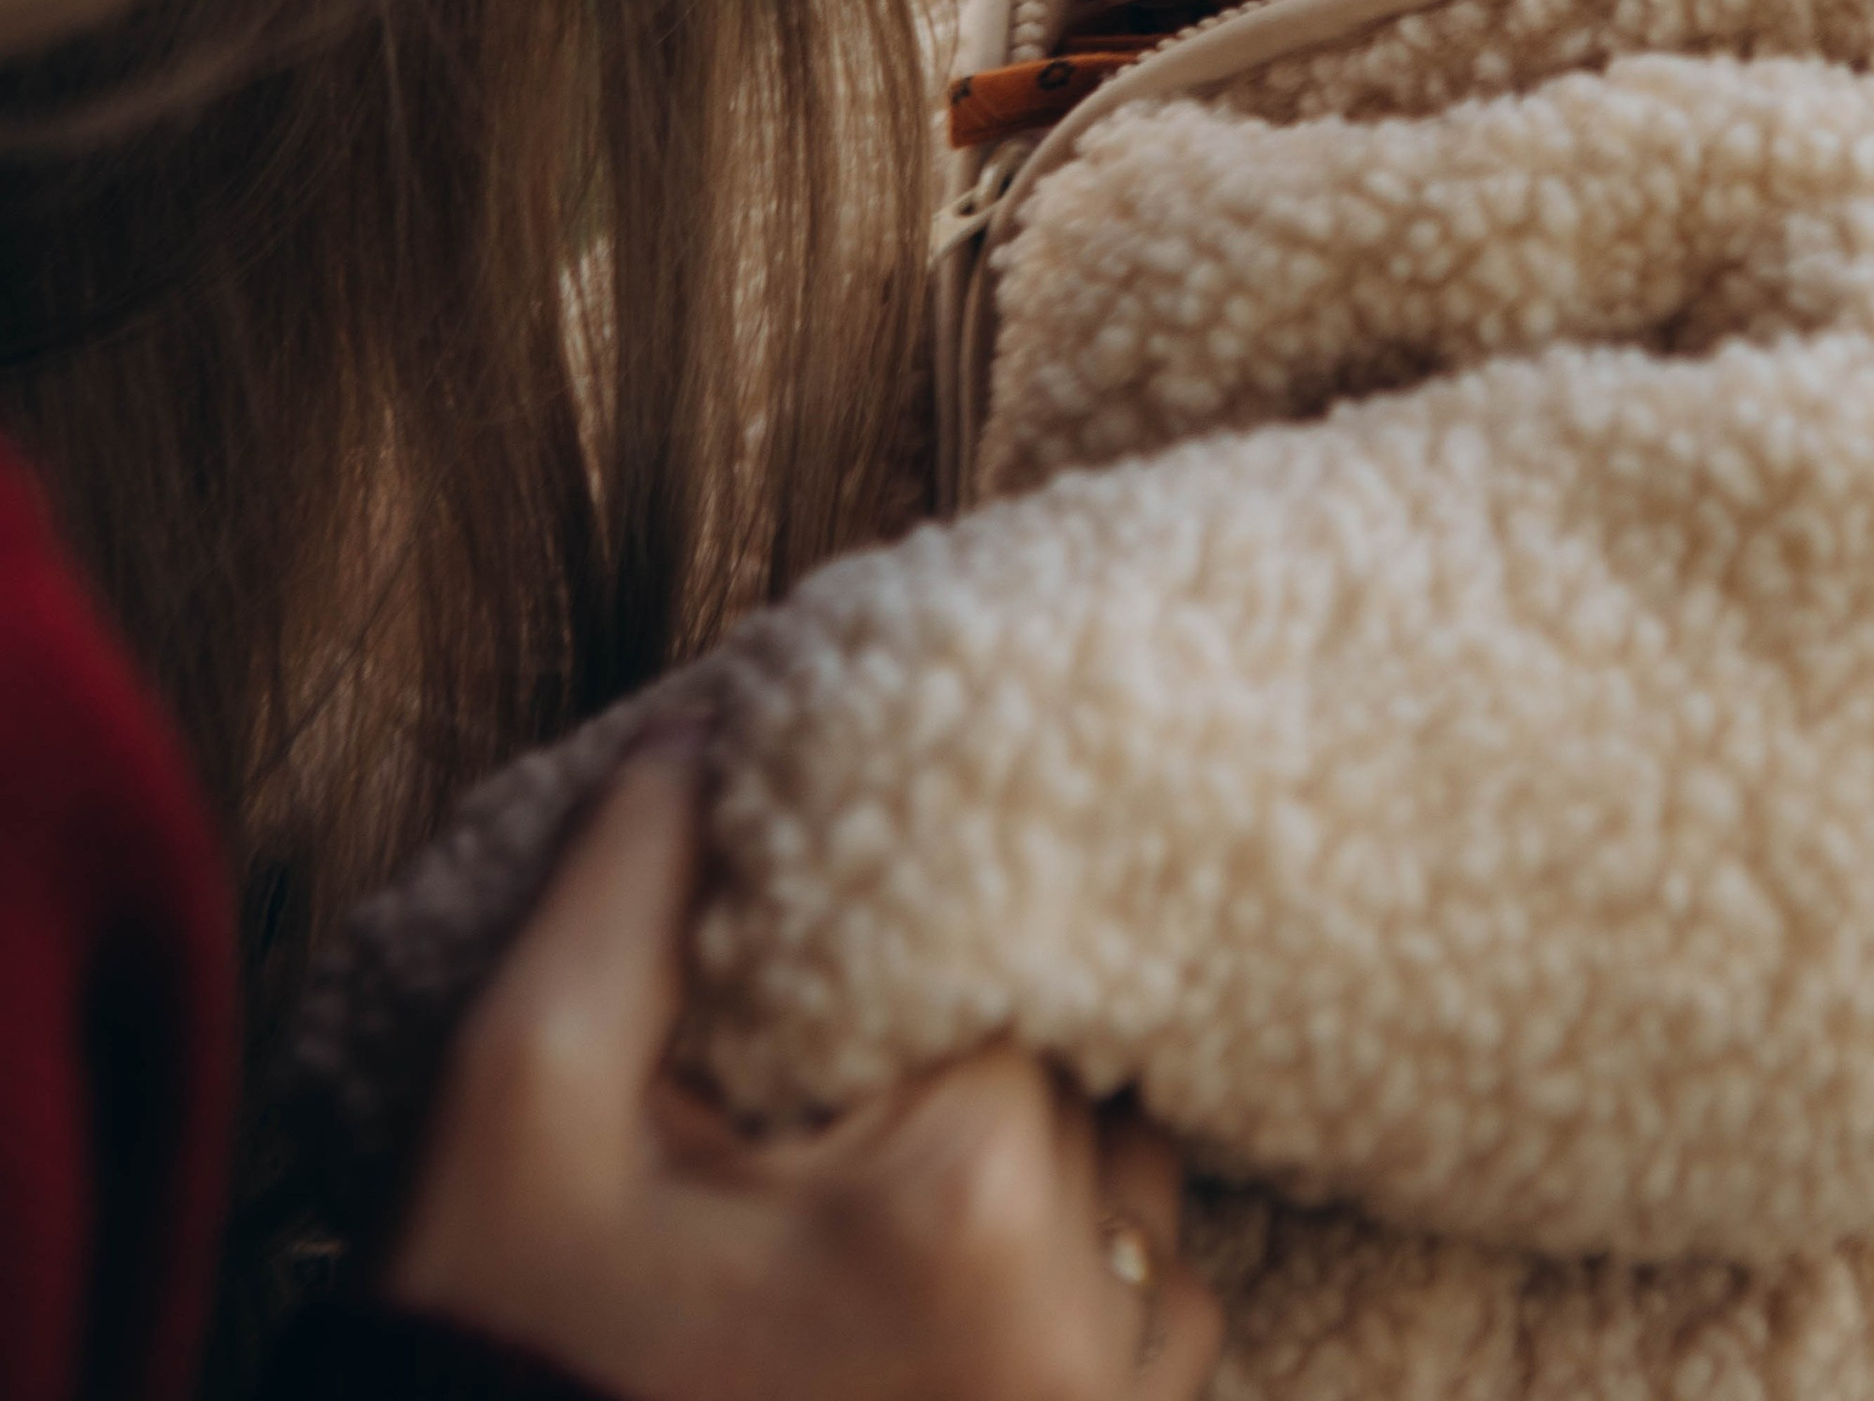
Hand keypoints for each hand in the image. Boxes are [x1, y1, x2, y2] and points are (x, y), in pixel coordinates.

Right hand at [383, 756, 1222, 1400]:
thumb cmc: (502, 1361)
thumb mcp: (517, 1107)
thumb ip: (618, 897)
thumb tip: (707, 739)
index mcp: (964, 1203)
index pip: (1018, 975)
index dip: (929, 961)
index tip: (851, 991)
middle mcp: (1078, 1328)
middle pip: (1090, 1091)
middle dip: (983, 1077)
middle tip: (850, 1109)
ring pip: (1146, 1213)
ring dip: (1056, 1193)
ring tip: (896, 1215)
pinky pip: (1166, 1343)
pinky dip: (1087, 1307)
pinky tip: (950, 1313)